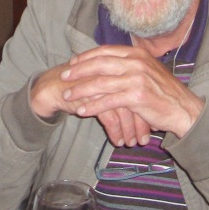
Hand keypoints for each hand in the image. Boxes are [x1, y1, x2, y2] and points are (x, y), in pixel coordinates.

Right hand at [28, 58, 150, 145]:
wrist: (55, 85)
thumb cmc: (85, 85)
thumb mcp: (107, 83)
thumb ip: (125, 90)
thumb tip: (146, 111)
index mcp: (122, 66)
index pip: (141, 90)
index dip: (147, 110)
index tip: (153, 127)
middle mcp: (114, 72)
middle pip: (135, 100)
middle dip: (141, 123)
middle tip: (144, 140)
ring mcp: (103, 83)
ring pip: (124, 110)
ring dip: (129, 130)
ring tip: (131, 143)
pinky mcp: (91, 95)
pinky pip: (109, 117)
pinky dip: (115, 131)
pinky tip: (117, 140)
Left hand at [60, 45, 203, 144]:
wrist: (184, 109)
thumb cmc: (163, 91)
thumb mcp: (147, 70)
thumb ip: (129, 64)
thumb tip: (106, 61)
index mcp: (136, 54)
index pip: (105, 51)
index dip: (86, 57)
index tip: (71, 63)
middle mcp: (136, 63)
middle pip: (99, 64)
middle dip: (78, 71)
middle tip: (63, 77)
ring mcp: (136, 79)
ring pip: (101, 83)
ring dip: (81, 90)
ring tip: (68, 96)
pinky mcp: (136, 97)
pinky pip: (108, 101)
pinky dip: (93, 106)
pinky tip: (83, 111)